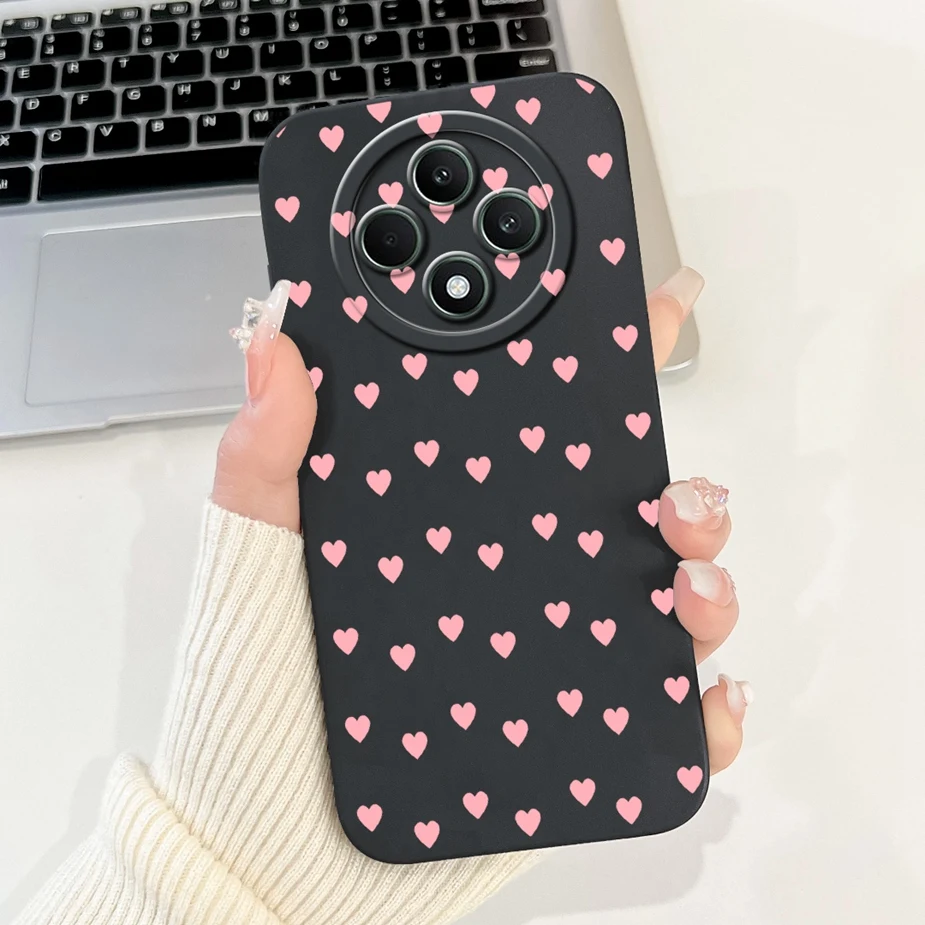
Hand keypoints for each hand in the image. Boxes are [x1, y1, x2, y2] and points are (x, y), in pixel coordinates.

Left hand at [215, 267, 748, 773]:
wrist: (275, 824)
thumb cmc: (263, 679)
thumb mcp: (259, 547)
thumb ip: (267, 447)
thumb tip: (274, 336)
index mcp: (468, 513)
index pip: (554, 429)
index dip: (614, 367)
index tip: (660, 310)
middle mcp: (524, 573)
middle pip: (638, 513)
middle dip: (688, 491)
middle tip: (675, 498)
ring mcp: (557, 650)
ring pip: (671, 602)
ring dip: (709, 585)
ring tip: (683, 590)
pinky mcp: (577, 730)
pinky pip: (668, 717)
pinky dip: (707, 705)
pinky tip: (701, 691)